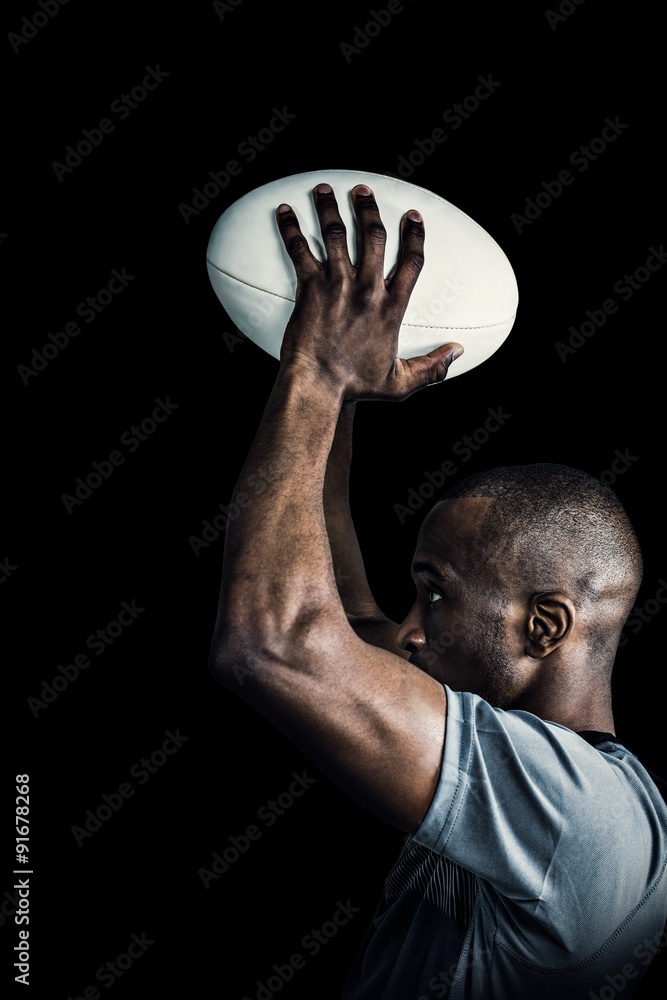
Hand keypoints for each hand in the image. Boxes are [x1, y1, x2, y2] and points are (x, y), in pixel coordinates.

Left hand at [275, 182, 462, 400]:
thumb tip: (459, 353)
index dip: (415, 236)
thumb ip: (432, 368)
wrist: (317, 385)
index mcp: (391, 308)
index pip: (411, 263)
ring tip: (325, 189)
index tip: (413, 216)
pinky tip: (284, 210)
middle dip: (370, 209)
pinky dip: (290, 227)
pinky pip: (299, 249)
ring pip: (336, 234)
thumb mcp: (400, 384)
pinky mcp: (310, 287)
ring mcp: (338, 285)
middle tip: (364, 190)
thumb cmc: (355, 386)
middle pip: (374, 237)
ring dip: (330, 208)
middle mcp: (368, 290)